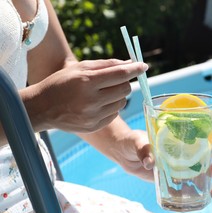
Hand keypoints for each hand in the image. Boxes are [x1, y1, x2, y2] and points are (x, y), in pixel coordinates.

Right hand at [24, 59, 147, 132]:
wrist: (42, 108)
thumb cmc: (61, 83)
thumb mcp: (80, 68)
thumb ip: (107, 65)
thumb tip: (130, 63)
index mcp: (87, 81)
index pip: (120, 74)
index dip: (135, 69)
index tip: (144, 66)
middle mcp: (91, 100)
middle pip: (125, 89)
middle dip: (125, 82)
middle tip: (116, 79)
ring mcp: (93, 116)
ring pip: (122, 102)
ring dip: (118, 95)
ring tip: (103, 92)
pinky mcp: (94, 126)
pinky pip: (114, 114)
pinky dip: (111, 107)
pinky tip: (98, 104)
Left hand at [116, 130, 211, 197]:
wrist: (123, 153)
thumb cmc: (133, 141)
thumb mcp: (138, 142)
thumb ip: (144, 150)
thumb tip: (149, 163)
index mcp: (178, 140)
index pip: (200, 142)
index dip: (211, 147)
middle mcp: (181, 154)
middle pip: (203, 160)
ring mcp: (176, 167)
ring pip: (197, 175)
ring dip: (209, 184)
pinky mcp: (168, 179)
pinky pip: (183, 187)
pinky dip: (193, 194)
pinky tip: (203, 200)